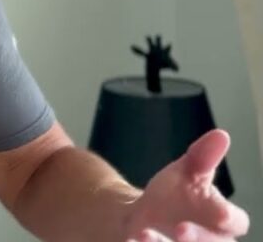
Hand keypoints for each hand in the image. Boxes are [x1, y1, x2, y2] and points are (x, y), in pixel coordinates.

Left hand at [125, 130, 249, 240]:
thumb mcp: (184, 172)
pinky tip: (131, 239)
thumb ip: (202, 157)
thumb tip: (221, 135)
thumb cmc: (172, 196)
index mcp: (220, 221)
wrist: (138, 217)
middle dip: (197, 239)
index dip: (229, 219)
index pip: (235, 223)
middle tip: (180, 229)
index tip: (221, 214)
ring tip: (144, 234)